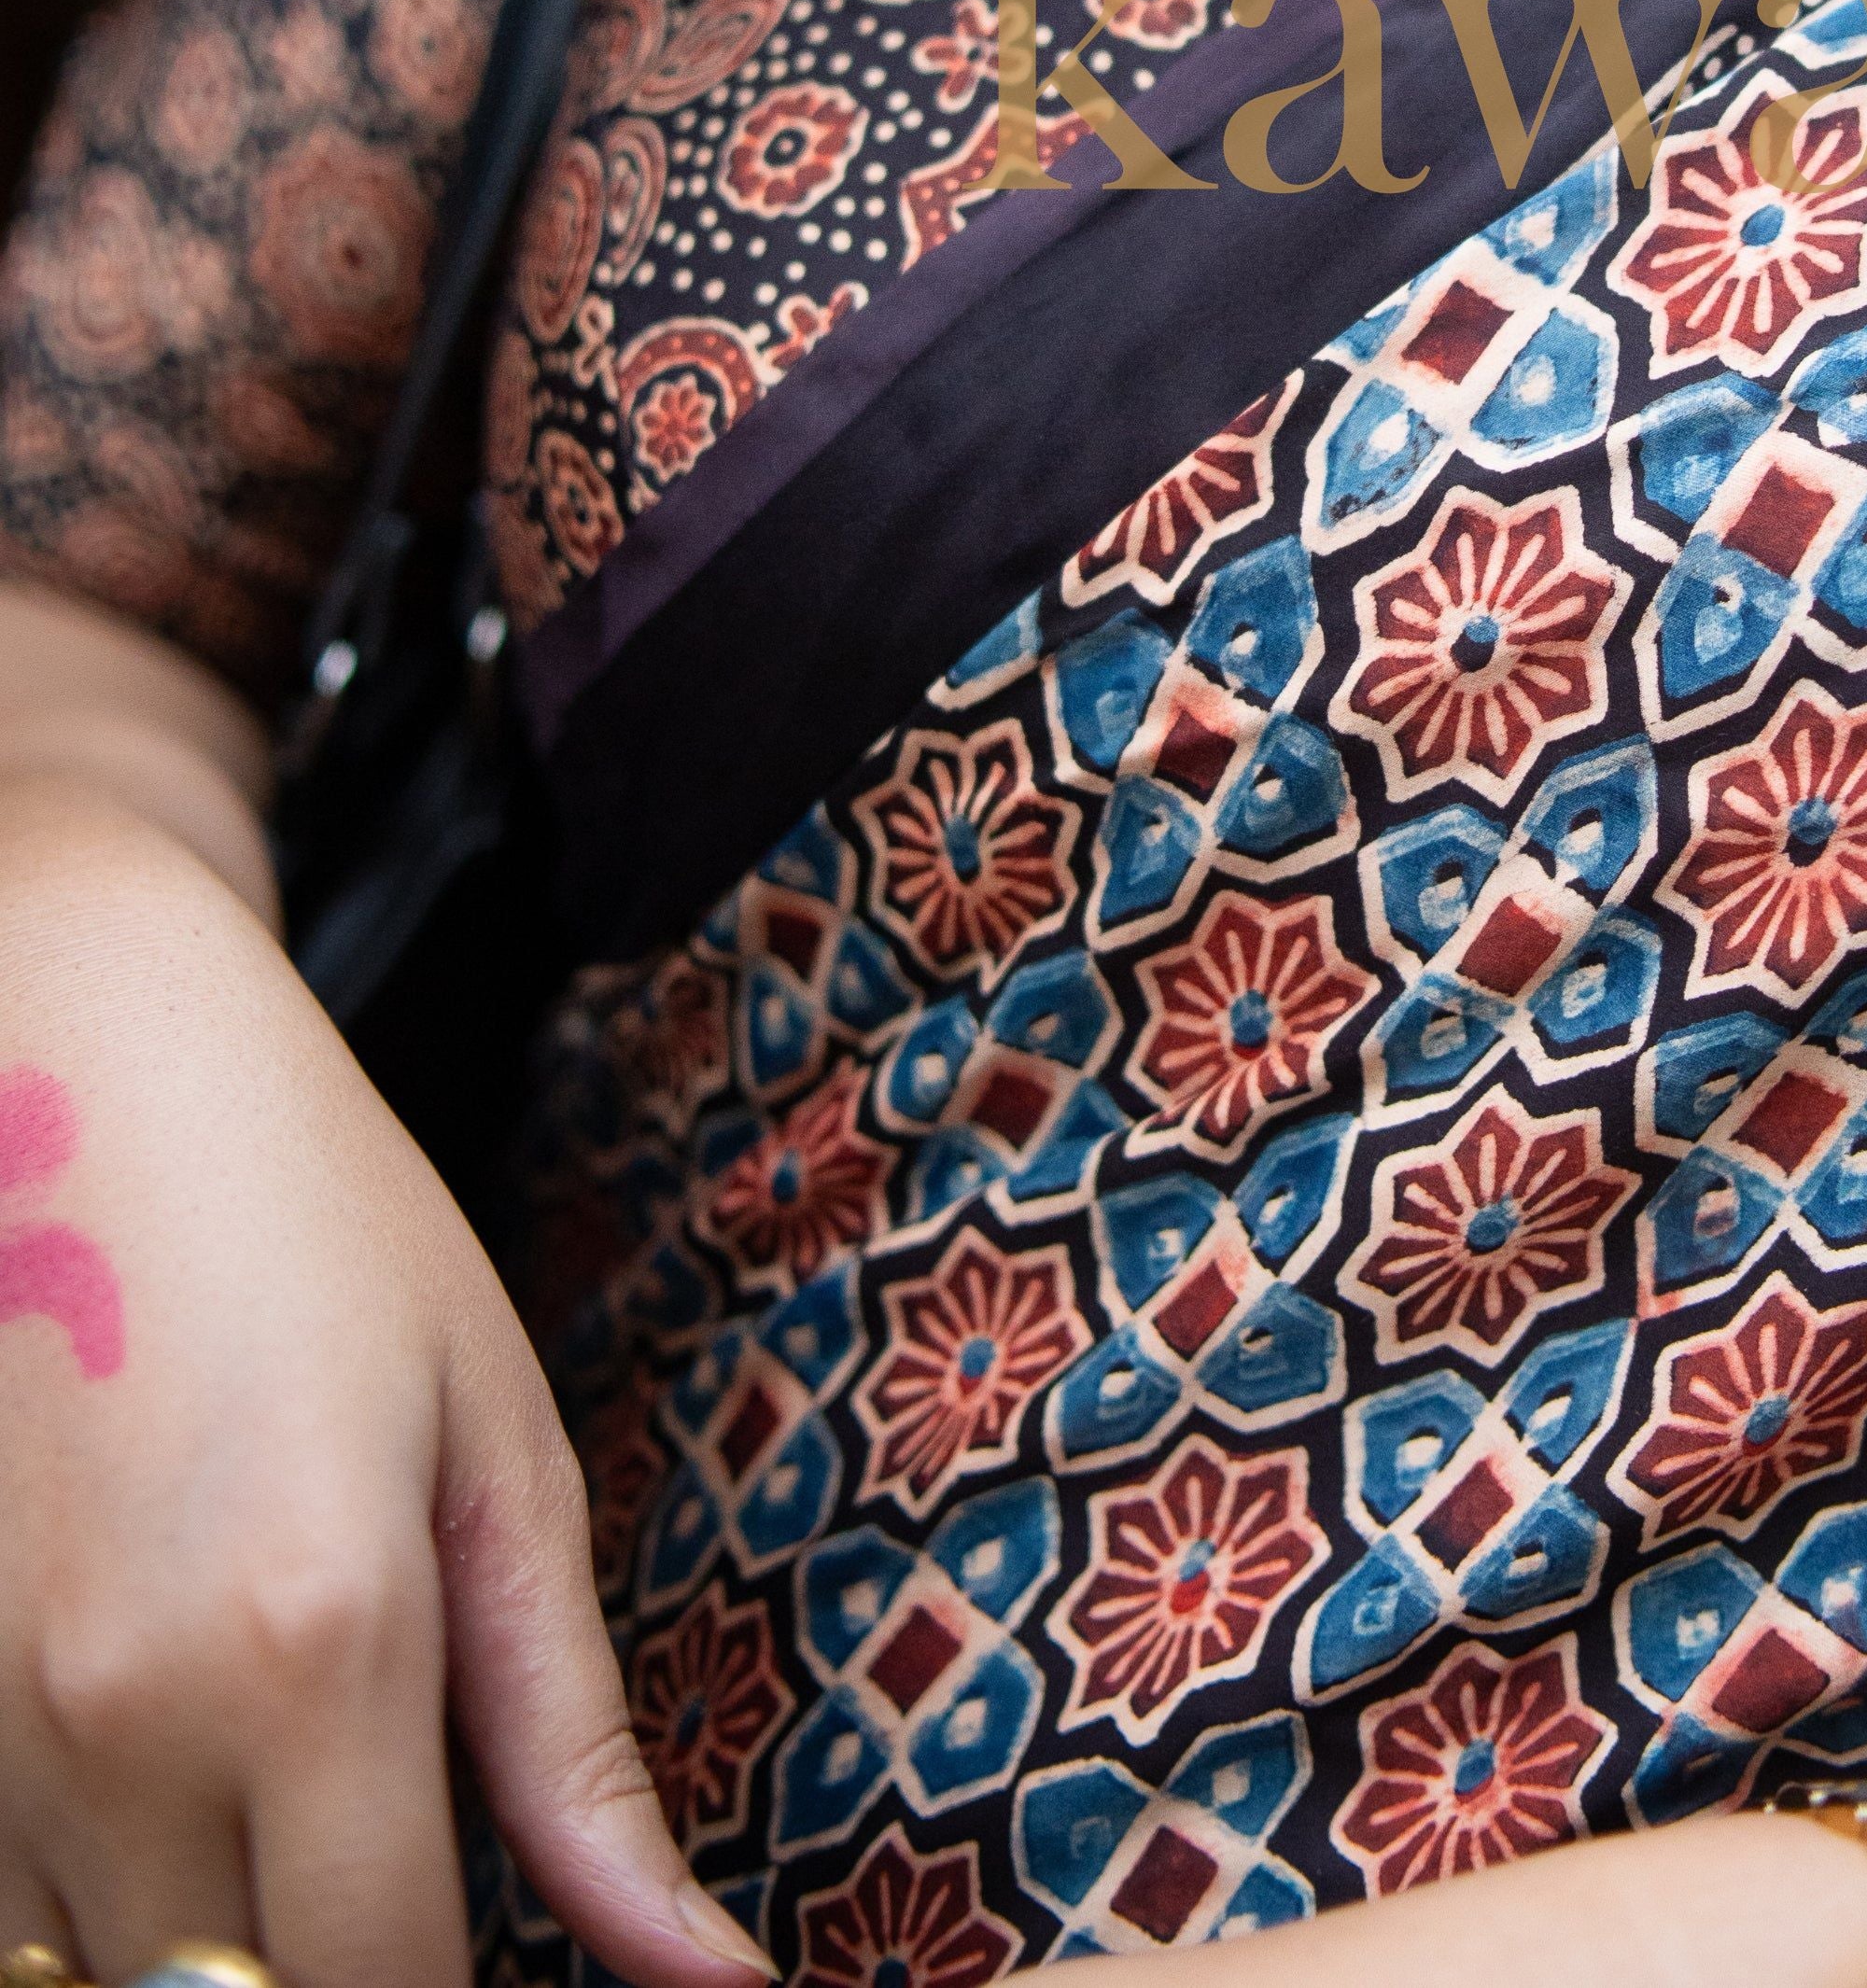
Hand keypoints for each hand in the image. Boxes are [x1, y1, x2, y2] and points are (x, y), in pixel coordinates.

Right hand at [0, 759, 765, 1987]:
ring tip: (293, 1792)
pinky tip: (173, 1778)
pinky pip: (7, 1911)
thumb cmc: (323, 1226)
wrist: (69, 1060)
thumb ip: (575, 1747)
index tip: (506, 1968)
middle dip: (333, 1974)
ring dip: (209, 1949)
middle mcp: (122, 1728)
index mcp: (316, 1653)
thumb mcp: (498, 1454)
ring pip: (101, 1986)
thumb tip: (707, 1975)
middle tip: (399, 1868)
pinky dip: (98, 1895)